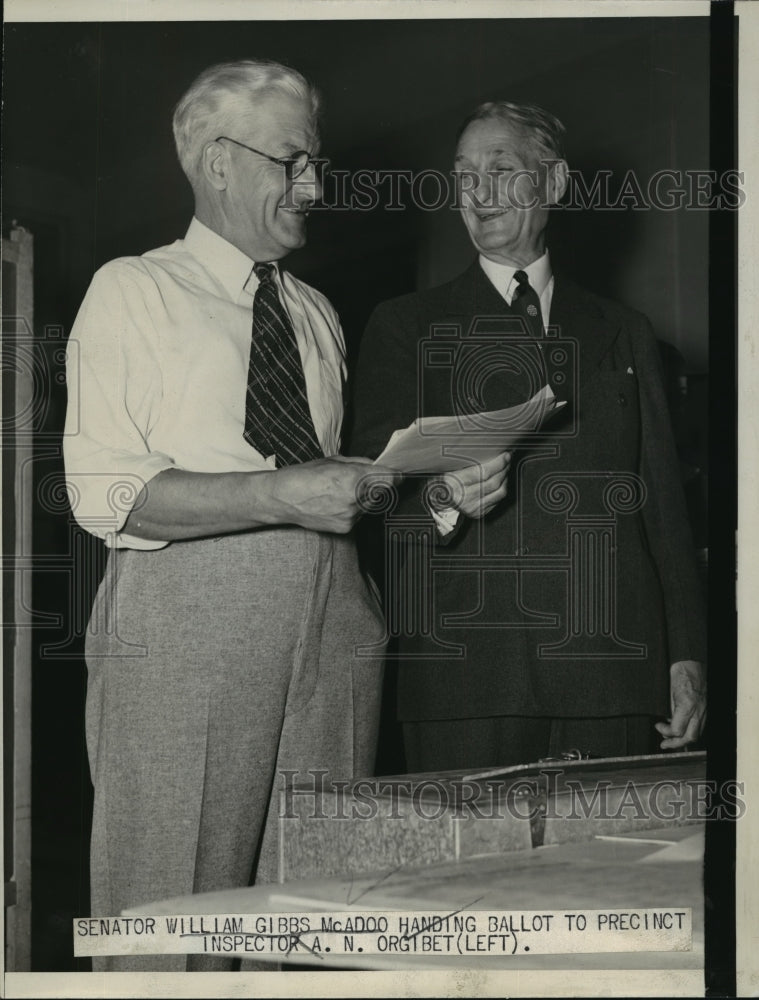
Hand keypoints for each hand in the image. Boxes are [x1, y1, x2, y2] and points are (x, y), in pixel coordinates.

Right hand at [271, 456, 399, 533]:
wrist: (283, 499)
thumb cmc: (304, 476)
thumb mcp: (334, 460)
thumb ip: (360, 463)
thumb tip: (377, 466)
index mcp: (353, 478)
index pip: (389, 479)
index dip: (394, 475)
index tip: (396, 474)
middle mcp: (355, 499)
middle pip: (381, 492)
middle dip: (376, 485)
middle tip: (359, 479)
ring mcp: (351, 516)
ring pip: (370, 504)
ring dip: (364, 497)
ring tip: (341, 491)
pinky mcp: (346, 528)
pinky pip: (359, 516)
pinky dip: (354, 509)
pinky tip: (336, 503)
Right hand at [437, 452, 511, 518]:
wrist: (438, 500)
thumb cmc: (444, 480)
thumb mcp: (449, 468)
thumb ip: (467, 461)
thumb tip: (490, 450)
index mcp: (454, 483)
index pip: (483, 473)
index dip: (498, 463)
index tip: (505, 455)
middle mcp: (463, 498)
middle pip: (494, 482)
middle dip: (504, 468)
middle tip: (507, 459)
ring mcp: (472, 508)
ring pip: (499, 492)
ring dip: (505, 478)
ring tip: (505, 468)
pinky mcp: (478, 513)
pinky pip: (497, 500)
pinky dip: (502, 488)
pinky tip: (501, 480)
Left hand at [655, 659, 705, 749]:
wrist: (691, 663)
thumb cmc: (679, 674)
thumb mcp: (669, 694)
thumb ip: (671, 711)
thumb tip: (668, 724)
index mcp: (687, 706)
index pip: (677, 730)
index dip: (665, 732)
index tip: (658, 726)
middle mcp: (699, 711)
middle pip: (690, 737)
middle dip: (676, 743)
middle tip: (664, 744)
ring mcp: (705, 711)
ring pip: (697, 734)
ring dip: (684, 739)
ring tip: (671, 738)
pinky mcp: (707, 709)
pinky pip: (700, 725)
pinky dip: (691, 730)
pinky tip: (682, 729)